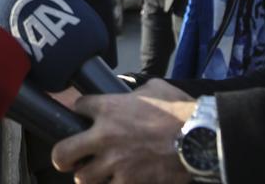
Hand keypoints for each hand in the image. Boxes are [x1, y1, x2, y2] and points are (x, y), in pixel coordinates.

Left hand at [51, 79, 194, 183]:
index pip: (77, 107)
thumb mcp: (155, 89)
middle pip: (62, 153)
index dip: (79, 111)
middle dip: (62, 157)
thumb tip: (135, 95)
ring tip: (97, 173)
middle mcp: (105, 137)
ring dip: (89, 176)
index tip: (83, 116)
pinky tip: (121, 180)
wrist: (201, 139)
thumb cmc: (182, 111)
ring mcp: (116, 164)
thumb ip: (137, 92)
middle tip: (67, 159)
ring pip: (83, 178)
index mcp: (109, 108)